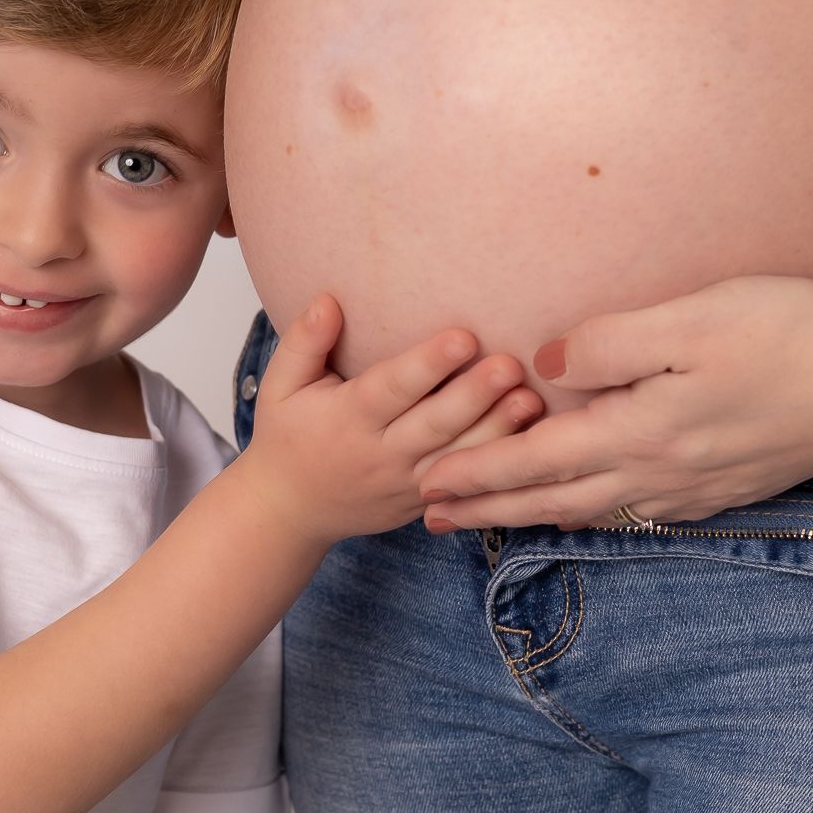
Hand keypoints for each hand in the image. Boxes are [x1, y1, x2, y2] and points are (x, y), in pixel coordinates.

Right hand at [231, 295, 542, 544]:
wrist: (289, 511)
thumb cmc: (287, 437)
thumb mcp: (280, 387)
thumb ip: (303, 343)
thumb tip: (328, 300)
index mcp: (348, 419)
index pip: (392, 389)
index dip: (428, 365)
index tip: (463, 337)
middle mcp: (381, 453)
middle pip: (435, 424)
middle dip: (475, 395)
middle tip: (511, 365)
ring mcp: (407, 483)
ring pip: (459, 458)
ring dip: (498, 430)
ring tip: (531, 398)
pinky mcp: (426, 500)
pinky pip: (466, 483)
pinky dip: (496, 463)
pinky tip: (528, 439)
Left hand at [418, 276, 812, 532]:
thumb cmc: (788, 329)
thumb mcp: (690, 318)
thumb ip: (610, 345)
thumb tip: (544, 369)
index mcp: (644, 433)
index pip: (538, 462)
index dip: (478, 472)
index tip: (425, 484)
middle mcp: (664, 476)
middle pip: (558, 500)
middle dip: (490, 507)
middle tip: (430, 517)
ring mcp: (699, 489)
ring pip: (599, 512)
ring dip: (538, 515)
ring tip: (495, 517)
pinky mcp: (729, 487)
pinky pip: (641, 512)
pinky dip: (596, 514)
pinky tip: (592, 509)